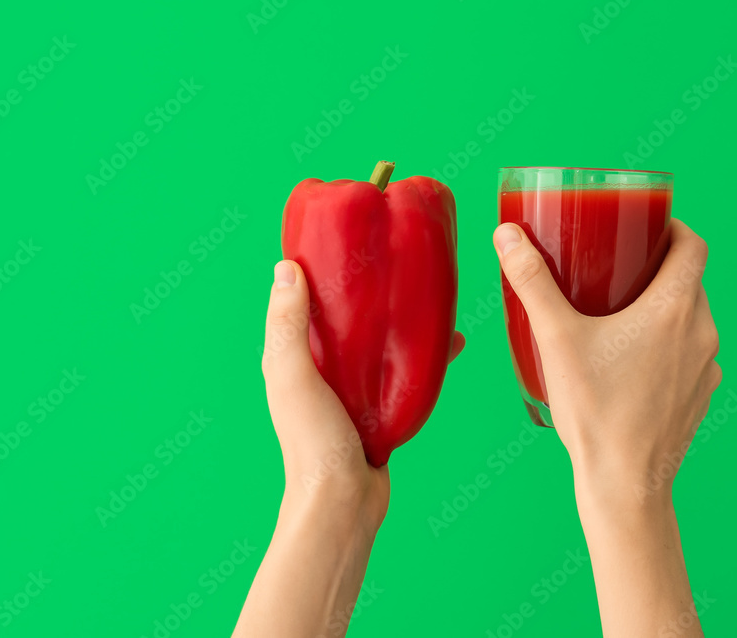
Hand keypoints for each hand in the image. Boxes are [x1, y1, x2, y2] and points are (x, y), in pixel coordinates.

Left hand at [261, 259, 464, 530]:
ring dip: (400, 314)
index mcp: (295, 356)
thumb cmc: (312, 440)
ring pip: (378, 338)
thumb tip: (286, 267)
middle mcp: (322, 368)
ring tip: (428, 288)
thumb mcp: (292, 373)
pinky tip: (451, 339)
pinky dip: (424, 351)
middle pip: (345, 314)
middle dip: (367, 284)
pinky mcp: (381, 404)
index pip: (302, 299)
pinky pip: (403, 367)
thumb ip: (288, 324)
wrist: (344, 501)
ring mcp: (353, 386)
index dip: (318, 266)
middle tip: (396, 255)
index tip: (344, 234)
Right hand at [493, 219, 719, 503]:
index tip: (650, 226)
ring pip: (692, 320)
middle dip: (659, 268)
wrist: (624, 483)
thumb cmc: (594, 410)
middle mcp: (701, 333)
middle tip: (619, 269)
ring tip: (622, 315)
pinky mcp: (700, 396)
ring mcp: (706, 369)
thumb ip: (532, 282)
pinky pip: (690, 355)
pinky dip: (669, 346)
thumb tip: (507, 235)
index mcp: (674, 309)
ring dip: (665, 309)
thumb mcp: (556, 338)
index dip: (675, 227)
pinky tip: (632, 361)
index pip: (694, 246)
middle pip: (690, 281)